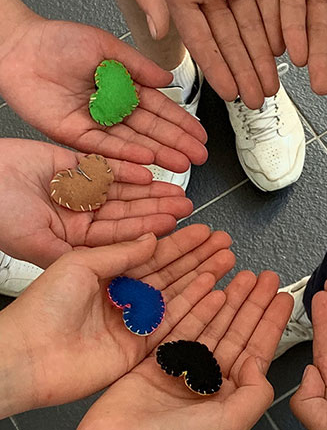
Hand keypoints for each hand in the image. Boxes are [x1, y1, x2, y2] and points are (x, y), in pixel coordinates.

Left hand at [0, 14, 207, 170]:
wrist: (18, 47)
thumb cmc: (58, 41)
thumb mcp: (108, 46)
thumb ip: (139, 66)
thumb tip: (167, 79)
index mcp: (124, 87)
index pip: (160, 110)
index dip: (182, 123)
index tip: (199, 135)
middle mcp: (112, 109)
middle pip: (151, 131)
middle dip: (177, 144)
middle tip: (198, 156)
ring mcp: (95, 124)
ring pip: (133, 143)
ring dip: (159, 154)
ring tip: (180, 163)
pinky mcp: (75, 135)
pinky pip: (105, 149)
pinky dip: (126, 155)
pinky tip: (147, 161)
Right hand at [0, 138, 193, 266]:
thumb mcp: (37, 244)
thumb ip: (77, 255)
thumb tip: (119, 267)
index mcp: (73, 238)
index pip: (120, 237)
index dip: (148, 231)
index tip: (173, 226)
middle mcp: (78, 214)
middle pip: (127, 211)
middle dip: (156, 208)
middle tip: (185, 205)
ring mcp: (76, 188)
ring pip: (122, 188)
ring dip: (149, 188)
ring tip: (176, 187)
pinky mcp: (71, 162)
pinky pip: (105, 164)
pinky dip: (126, 165)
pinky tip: (148, 169)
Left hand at [0, 225, 235, 417]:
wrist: (26, 357)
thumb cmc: (41, 308)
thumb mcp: (80, 264)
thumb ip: (120, 253)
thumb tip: (151, 238)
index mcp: (108, 273)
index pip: (153, 253)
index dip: (180, 241)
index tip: (203, 230)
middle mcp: (124, 296)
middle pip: (171, 272)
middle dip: (199, 256)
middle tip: (223, 243)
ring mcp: (133, 321)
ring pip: (177, 294)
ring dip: (203, 278)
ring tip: (227, 261)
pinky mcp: (139, 347)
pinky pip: (174, 324)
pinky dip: (195, 308)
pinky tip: (214, 293)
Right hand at [70, 271, 293, 429]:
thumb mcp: (230, 423)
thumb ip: (255, 393)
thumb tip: (258, 364)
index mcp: (228, 396)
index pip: (256, 349)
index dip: (271, 322)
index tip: (282, 299)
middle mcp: (207, 380)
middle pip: (237, 330)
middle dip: (253, 302)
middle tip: (266, 279)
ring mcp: (181, 368)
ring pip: (212, 323)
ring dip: (229, 298)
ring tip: (243, 275)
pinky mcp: (155, 359)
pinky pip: (180, 323)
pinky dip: (195, 304)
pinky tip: (209, 289)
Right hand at [128, 0, 283, 108]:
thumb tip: (158, 29)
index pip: (202, 38)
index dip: (216, 66)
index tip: (229, 92)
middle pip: (232, 38)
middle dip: (244, 69)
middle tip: (257, 97)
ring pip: (253, 24)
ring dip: (262, 55)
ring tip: (272, 82)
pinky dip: (278, 22)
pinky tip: (282, 48)